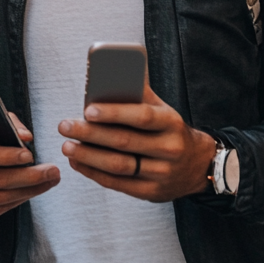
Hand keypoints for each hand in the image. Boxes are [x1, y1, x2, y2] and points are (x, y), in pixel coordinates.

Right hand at [0, 112, 60, 224]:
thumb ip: (5, 124)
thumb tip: (26, 137)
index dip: (4, 155)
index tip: (29, 154)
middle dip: (28, 176)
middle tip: (52, 170)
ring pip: (1, 198)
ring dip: (30, 190)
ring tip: (50, 179)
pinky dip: (19, 199)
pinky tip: (33, 190)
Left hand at [59, 83, 215, 201]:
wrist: (198, 165)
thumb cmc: (169, 130)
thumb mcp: (161, 108)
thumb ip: (137, 92)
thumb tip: (108, 70)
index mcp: (170, 122)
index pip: (141, 117)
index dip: (114, 113)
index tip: (88, 110)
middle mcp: (169, 148)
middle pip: (124, 142)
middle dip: (90, 134)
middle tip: (65, 126)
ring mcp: (161, 173)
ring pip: (119, 166)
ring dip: (88, 157)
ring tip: (67, 147)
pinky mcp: (152, 192)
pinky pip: (119, 184)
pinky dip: (94, 173)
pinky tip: (78, 163)